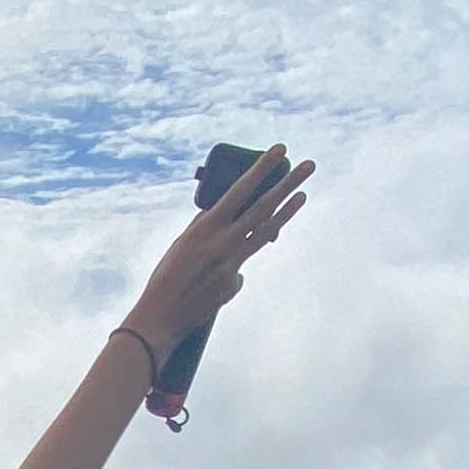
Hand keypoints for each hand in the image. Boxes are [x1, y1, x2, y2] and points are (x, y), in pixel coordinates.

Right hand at [126, 144, 313, 355]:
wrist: (159, 317)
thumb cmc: (166, 277)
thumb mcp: (183, 243)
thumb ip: (206, 226)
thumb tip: (227, 215)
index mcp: (206, 226)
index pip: (240, 190)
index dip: (261, 169)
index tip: (279, 151)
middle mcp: (223, 242)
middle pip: (263, 207)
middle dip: (287, 183)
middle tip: (309, 165)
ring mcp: (232, 263)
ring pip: (266, 231)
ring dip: (287, 211)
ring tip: (304, 193)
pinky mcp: (233, 283)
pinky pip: (240, 264)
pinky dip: (234, 260)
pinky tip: (214, 272)